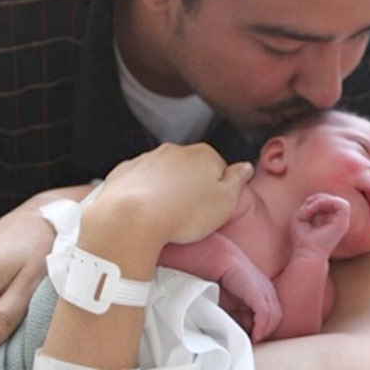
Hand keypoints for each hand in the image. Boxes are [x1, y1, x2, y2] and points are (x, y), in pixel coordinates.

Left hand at [92, 143, 253, 246]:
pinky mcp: (125, 172)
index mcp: (203, 155)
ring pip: (164, 173)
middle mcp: (175, 151)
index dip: (218, 191)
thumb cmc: (181, 214)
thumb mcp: (225, 203)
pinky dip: (143, 193)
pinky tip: (145, 211)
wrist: (132, 219)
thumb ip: (237, 182)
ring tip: (166, 217)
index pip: (219, 168)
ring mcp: (148, 159)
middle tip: (190, 215)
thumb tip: (245, 167)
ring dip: (167, 190)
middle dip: (192, 187)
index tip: (212, 208)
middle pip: (191, 169)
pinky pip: (140, 181)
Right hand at [219, 260, 282, 341]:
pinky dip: (261, 327)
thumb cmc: (218, 277)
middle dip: (266, 333)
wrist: (213, 256)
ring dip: (264, 332)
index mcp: (263, 291)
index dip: (263, 331)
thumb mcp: (230, 301)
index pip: (271, 316)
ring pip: (273, 317)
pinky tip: (254, 335)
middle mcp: (267, 290)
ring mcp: (264, 288)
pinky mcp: (257, 290)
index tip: (252, 340)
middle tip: (253, 343)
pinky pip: (265, 313)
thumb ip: (237, 314)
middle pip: (275, 318)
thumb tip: (241, 333)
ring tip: (252, 341)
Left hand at [289, 193, 350, 256]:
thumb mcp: (302, 217)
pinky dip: (326, 202)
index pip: (328, 202)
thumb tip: (315, 199)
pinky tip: (314, 208)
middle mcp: (339, 222)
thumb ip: (309, 206)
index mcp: (331, 221)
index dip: (317, 200)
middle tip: (306, 207)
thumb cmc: (302, 239)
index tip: (305, 207)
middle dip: (318, 198)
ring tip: (310, 208)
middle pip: (333, 200)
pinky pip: (340, 204)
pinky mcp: (343, 223)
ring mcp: (343, 223)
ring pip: (337, 200)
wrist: (307, 254)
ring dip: (321, 200)